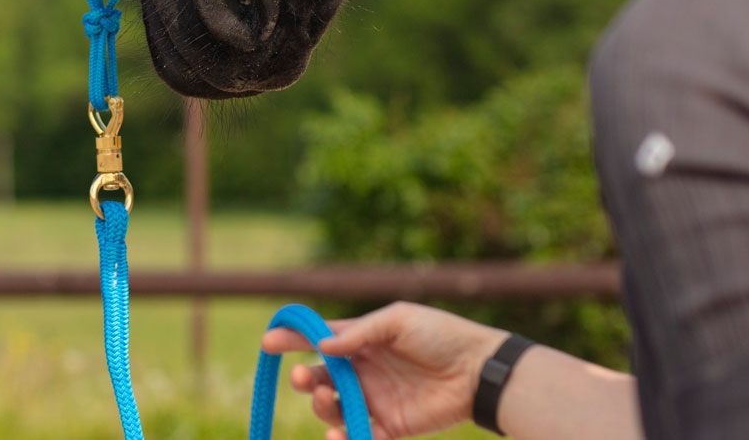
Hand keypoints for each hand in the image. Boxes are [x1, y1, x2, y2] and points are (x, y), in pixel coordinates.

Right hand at [258, 301, 501, 439]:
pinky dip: (345, 438)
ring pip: (335, 409)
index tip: (268, 341)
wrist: (479, 370)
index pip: (320, 340)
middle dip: (306, 380)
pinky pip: (360, 436)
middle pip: (322, 379)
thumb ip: (360, 334)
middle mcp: (363, 371)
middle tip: (304, 379)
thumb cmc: (440, 335)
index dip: (293, 340)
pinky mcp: (390, 426)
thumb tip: (321, 346)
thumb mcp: (398, 320)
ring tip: (329, 398)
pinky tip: (339, 434)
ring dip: (324, 407)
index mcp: (363, 342)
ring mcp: (375, 400)